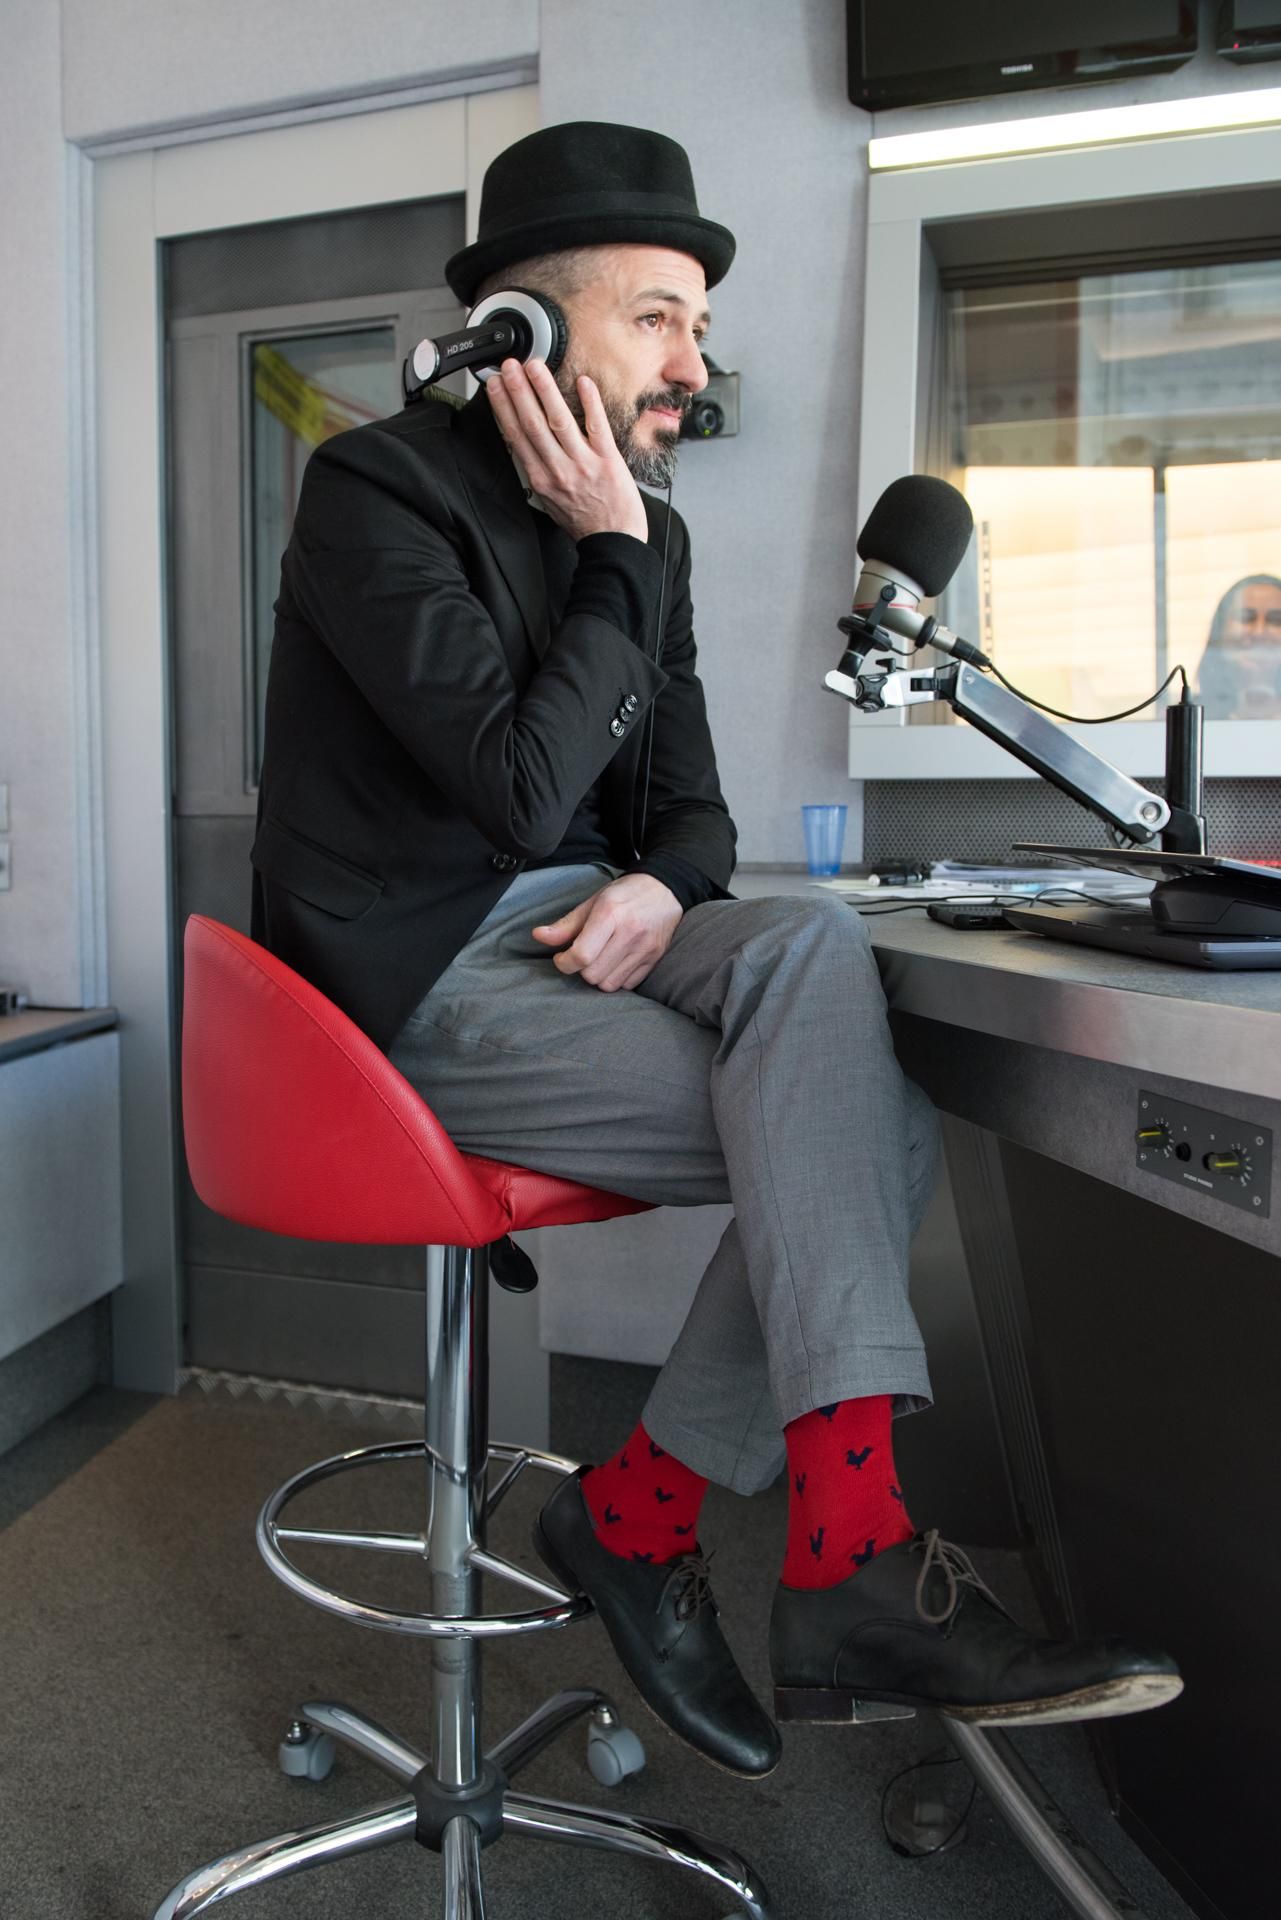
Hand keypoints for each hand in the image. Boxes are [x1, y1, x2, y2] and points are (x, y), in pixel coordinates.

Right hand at [486, 358, 647, 543]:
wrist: (613, 542)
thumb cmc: (583, 522)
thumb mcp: (550, 501)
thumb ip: (538, 472)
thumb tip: (525, 448)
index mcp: (541, 479)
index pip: (516, 436)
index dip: (503, 407)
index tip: (495, 385)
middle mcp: (558, 469)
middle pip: (532, 423)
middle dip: (518, 391)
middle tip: (509, 366)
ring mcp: (583, 464)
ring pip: (559, 421)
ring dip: (545, 391)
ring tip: (535, 367)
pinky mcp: (608, 460)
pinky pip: (597, 426)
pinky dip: (589, 403)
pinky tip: (582, 382)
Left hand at [531, 873, 682, 990]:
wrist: (666, 889)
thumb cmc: (625, 894)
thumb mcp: (594, 901)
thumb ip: (567, 924)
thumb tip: (538, 936)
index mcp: (610, 914)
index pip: (582, 955)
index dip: (565, 962)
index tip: (562, 957)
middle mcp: (630, 933)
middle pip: (592, 974)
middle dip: (581, 969)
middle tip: (583, 955)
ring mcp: (645, 948)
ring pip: (609, 984)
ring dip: (599, 976)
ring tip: (600, 959)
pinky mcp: (655, 959)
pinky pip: (627, 984)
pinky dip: (617, 978)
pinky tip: (616, 962)